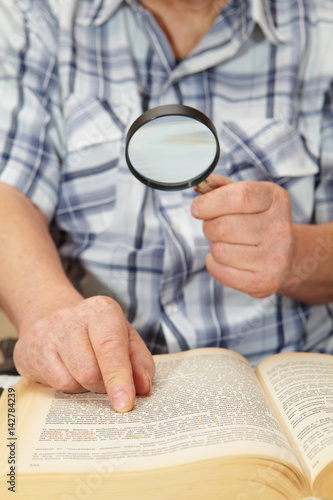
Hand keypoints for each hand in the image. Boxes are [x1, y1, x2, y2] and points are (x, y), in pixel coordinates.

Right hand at [13, 296, 154, 412]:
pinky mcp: (25, 352)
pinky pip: (53, 386)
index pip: (110, 346)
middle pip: (89, 371)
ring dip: (85, 388)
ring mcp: (44, 334)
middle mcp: (71, 318)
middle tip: (107, 382)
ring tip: (87, 371)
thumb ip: (139, 361)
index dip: (119, 378)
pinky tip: (69, 371)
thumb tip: (143, 386)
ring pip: (70, 382)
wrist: (54, 315)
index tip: (125, 404)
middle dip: (103, 386)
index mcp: (102, 310)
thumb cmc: (98, 332)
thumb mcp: (126, 337)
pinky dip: (68, 387)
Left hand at [191, 174, 293, 297]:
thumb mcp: (248, 197)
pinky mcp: (265, 281)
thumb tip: (201, 183)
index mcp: (276, 200)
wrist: (286, 256)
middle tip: (215, 227)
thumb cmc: (259, 221)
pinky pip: (221, 271)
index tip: (197, 208)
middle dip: (209, 226)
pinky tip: (227, 259)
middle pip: (223, 227)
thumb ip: (223, 188)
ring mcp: (275, 257)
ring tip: (228, 243)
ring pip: (219, 250)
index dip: (210, 202)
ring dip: (214, 246)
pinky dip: (214, 264)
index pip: (238, 197)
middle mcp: (279, 228)